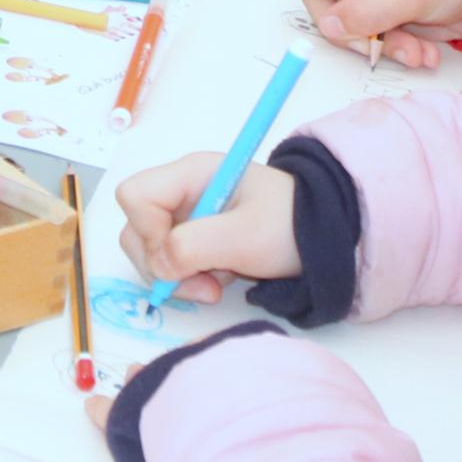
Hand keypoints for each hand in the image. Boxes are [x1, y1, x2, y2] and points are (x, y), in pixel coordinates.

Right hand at [113, 147, 301, 304]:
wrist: (327, 239)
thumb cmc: (290, 225)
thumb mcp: (246, 235)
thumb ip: (195, 246)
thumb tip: (159, 265)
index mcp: (190, 174)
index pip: (134, 195)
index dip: (146, 229)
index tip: (179, 256)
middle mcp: (181, 193)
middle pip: (136, 228)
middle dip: (161, 264)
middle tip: (201, 286)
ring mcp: (187, 218)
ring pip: (150, 251)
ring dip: (176, 277)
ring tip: (215, 287)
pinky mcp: (195, 240)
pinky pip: (171, 263)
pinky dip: (188, 280)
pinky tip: (219, 281)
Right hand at [297, 0, 461, 71]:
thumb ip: (370, 10)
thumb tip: (329, 25)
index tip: (366, 7)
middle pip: (324, 3)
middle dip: (357, 30)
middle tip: (383, 43)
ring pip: (346, 28)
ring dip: (380, 46)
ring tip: (416, 53)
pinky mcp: (381, 16)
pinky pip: (368, 40)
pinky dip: (393, 51)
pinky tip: (422, 53)